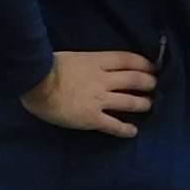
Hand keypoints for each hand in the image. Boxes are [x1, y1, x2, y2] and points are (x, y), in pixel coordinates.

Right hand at [24, 49, 156, 137]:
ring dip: (143, 104)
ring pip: (130, 102)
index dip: (144, 63)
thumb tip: (96, 66)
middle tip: (155, 86)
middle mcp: (103, 80)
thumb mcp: (73, 57)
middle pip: (135, 80)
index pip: (128, 59)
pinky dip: (125, 129)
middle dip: (149, 83)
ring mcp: (99, 99)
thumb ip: (89, 63)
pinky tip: (133, 131)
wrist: (33, 82)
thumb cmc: (46, 67)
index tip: (153, 67)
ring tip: (149, 105)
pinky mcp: (92, 118)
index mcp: (97, 61)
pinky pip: (113, 125)